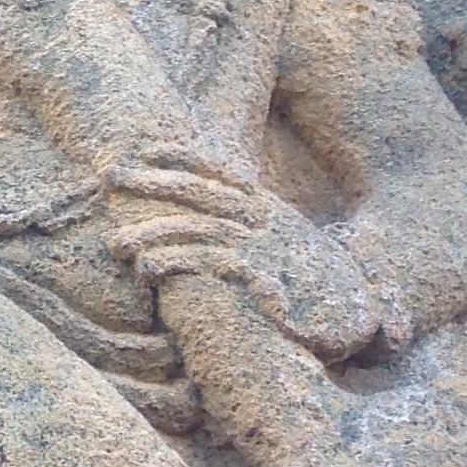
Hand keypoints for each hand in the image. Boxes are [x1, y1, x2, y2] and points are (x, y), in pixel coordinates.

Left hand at [103, 145, 379, 364]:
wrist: (357, 319)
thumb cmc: (318, 290)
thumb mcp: (288, 250)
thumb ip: (255, 235)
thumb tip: (219, 228)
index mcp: (269, 208)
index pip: (221, 171)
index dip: (184, 155)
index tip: (148, 147)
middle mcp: (265, 220)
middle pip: (199, 192)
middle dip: (152, 181)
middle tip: (109, 174)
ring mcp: (264, 246)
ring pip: (196, 228)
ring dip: (150, 233)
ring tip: (114, 244)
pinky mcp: (263, 277)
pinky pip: (210, 264)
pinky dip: (176, 263)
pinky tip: (147, 271)